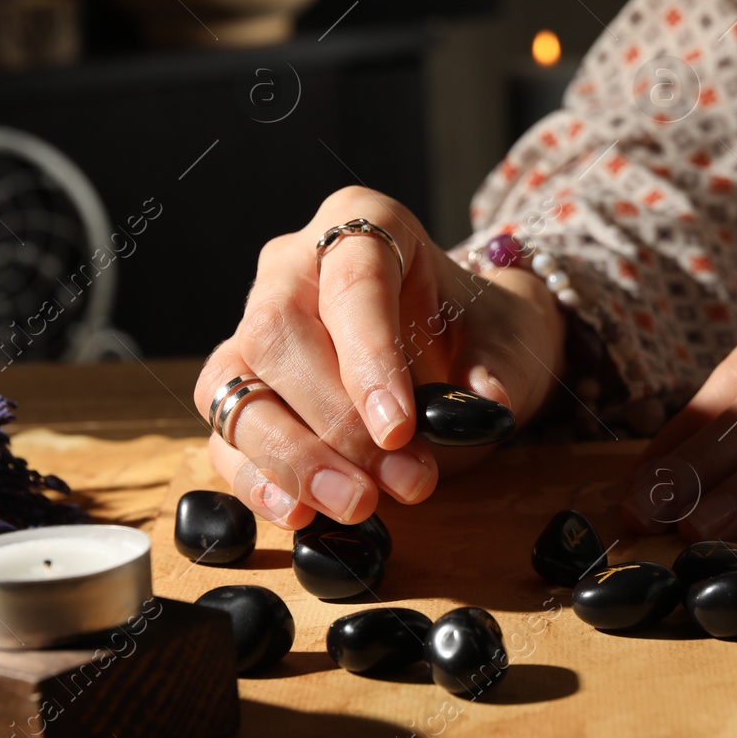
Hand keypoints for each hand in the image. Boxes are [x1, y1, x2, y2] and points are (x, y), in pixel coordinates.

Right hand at [195, 187, 564, 528]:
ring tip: (358, 505)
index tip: (400, 427)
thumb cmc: (477, 331)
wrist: (463, 354)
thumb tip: (485, 402)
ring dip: (293, 458)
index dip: (369, 357)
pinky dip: (259, 481)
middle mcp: (292, 268)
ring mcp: (255, 331)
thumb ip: (500, 367)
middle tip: (402, 479)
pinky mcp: (240, 392)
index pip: (352, 281)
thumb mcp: (509, 339)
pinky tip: (303, 513)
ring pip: (236, 386)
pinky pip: (227, 437)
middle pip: (278, 333)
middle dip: (337, 420)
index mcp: (364, 224)